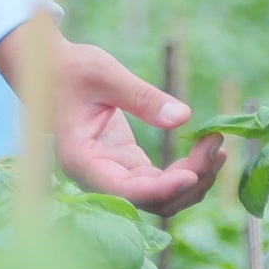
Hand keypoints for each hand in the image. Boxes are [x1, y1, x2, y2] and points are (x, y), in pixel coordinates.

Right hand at [0, 21, 222, 211]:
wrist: (50, 69)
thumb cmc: (68, 67)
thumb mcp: (104, 74)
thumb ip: (142, 97)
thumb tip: (184, 117)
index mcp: (81, 160)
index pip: (126, 191)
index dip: (162, 189)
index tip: (192, 173)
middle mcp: (96, 176)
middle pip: (150, 201)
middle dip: (188, 181)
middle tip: (215, 147)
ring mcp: (113, 173)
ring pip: (160, 197)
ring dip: (193, 180)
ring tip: (217, 149)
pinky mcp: (126, 164)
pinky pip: (161, 181)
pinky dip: (186, 171)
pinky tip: (208, 150)